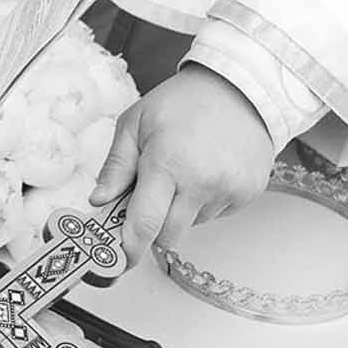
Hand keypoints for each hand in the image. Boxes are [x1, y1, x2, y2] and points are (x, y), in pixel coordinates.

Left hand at [89, 64, 274, 265]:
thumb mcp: (135, 123)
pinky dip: (204, 203)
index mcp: (167, 163)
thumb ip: (116, 166)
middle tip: (147, 200)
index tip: (117, 260)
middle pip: (168, 236)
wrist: (241, 87)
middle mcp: (202, 182)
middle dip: (152, 228)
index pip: (144, 224)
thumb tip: (98, 201)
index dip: (128, 248)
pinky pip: (216, 215)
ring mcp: (229, 190)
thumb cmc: (183, 101)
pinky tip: (205, 172)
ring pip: (192, 225)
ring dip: (179, 212)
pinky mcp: (248, 193)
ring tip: (182, 172)